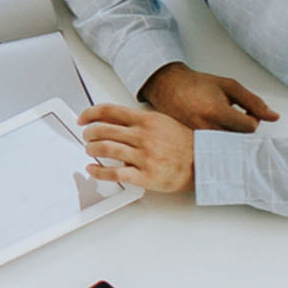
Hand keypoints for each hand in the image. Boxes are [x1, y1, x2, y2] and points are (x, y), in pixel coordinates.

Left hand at [80, 103, 196, 193]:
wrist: (205, 163)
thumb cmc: (185, 144)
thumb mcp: (162, 122)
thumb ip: (138, 121)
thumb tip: (112, 120)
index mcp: (146, 120)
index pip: (109, 111)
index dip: (90, 114)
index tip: (82, 119)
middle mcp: (143, 136)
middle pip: (103, 130)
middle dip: (89, 133)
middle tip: (86, 136)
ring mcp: (144, 156)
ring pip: (106, 149)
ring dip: (92, 149)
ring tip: (90, 150)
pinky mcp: (145, 176)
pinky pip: (115, 173)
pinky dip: (98, 172)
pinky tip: (93, 170)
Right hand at [138, 62, 276, 133]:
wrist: (167, 86)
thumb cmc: (197, 84)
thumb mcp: (229, 86)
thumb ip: (253, 102)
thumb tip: (274, 116)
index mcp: (216, 111)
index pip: (250, 127)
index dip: (252, 117)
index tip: (245, 110)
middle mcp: (206, 127)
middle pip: (240, 138)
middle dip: (241, 127)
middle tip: (233, 114)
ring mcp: (197, 136)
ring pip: (228, 144)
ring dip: (230, 133)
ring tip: (222, 119)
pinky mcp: (192, 141)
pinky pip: (214, 146)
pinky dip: (218, 137)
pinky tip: (213, 125)